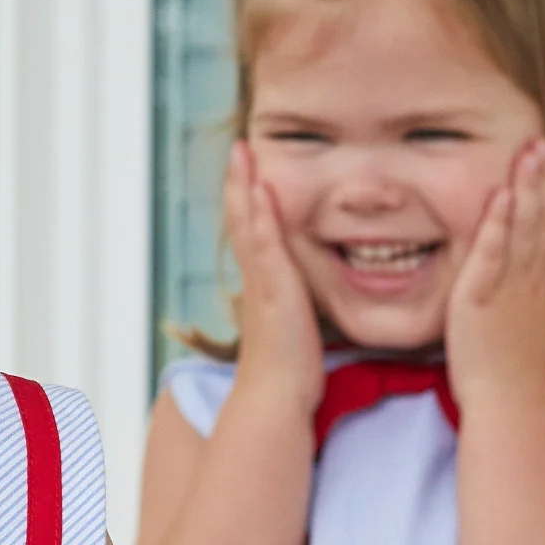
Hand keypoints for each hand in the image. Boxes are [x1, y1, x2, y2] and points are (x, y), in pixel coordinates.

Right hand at [223, 142, 324, 412]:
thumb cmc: (293, 371)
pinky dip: (261, 215)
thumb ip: (298, 308)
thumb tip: (306, 303)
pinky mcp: (272, 289)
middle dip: (238, 182)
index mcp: (263, 283)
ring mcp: (262, 281)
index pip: (252, 232)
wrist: (278, 397)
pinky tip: (263, 190)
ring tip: (241, 153)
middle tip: (238, 148)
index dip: (248, 200)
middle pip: (241, 218)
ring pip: (246, 223)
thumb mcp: (297, 328)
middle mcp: (257, 277)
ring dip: (243, 186)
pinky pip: (264, 244)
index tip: (249, 170)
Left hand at [445, 138, 544, 408]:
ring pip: (525, 232)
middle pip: (543, 224)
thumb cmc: (511, 382)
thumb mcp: (523, 334)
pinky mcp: (480, 301)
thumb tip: (518, 292)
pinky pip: (491, 257)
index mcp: (537, 292)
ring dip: (528, 190)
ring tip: (530, 153)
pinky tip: (500, 196)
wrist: (509, 408)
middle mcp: (529, 285)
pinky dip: (497, 225)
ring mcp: (507, 291)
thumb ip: (521, 306)